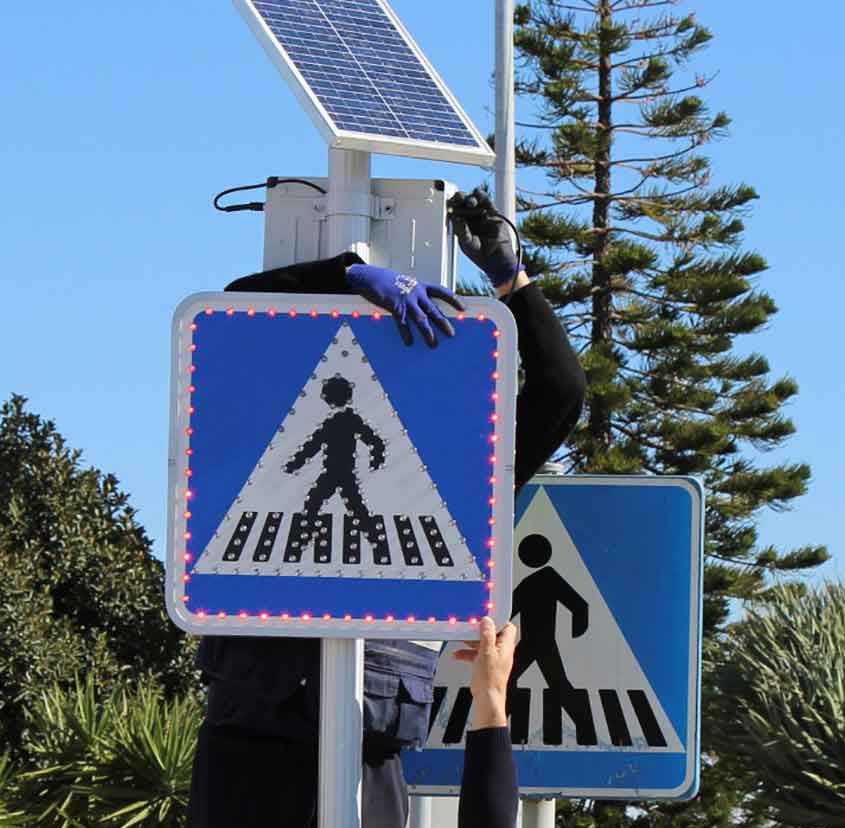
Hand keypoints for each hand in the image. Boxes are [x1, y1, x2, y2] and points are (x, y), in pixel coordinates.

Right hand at [345, 264, 464, 346]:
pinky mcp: (394, 306)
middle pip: (433, 310)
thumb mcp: (406, 283)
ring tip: (433, 344)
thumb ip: (416, 294)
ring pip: (421, 319)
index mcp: (420, 286)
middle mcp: (416, 292)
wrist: (370, 276)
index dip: (453, 299)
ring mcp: (406, 300)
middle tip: (451, 334)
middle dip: (443, 323)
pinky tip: (409, 343)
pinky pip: (402, 323)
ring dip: (428, 333)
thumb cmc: (388, 282)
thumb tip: (424, 308)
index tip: (462, 308)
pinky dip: (406, 334)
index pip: (441, 291)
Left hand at [448, 188, 519, 287]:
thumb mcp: (466, 242)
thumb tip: (454, 216)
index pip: (455, 211)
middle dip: (460, 199)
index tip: (448, 204)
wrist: (497, 259)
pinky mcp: (493, 214)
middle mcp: (472, 219)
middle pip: (464, 204)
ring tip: (469, 202)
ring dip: (470, 198)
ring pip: (475, 201)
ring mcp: (482, 216)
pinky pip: (487, 201)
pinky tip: (477, 193)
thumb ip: (461, 230)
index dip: (452, 206)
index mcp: (463, 225)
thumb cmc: (480, 255)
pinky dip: (482, 196)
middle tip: (457, 199)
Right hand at [453, 617, 516, 728]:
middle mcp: (501, 651)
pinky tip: (458, 655)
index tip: (486, 617)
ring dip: (471, 642)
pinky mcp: (485, 665)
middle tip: (471, 628)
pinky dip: (467, 653)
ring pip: (482, 644)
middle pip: (492, 634)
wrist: (487, 698)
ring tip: (461, 640)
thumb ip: (487, 635)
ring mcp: (493, 658)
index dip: (498, 620)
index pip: (507, 626)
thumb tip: (487, 621)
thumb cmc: (490, 679)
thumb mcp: (486, 652)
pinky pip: (476, 654)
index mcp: (506, 646)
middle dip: (480, 631)